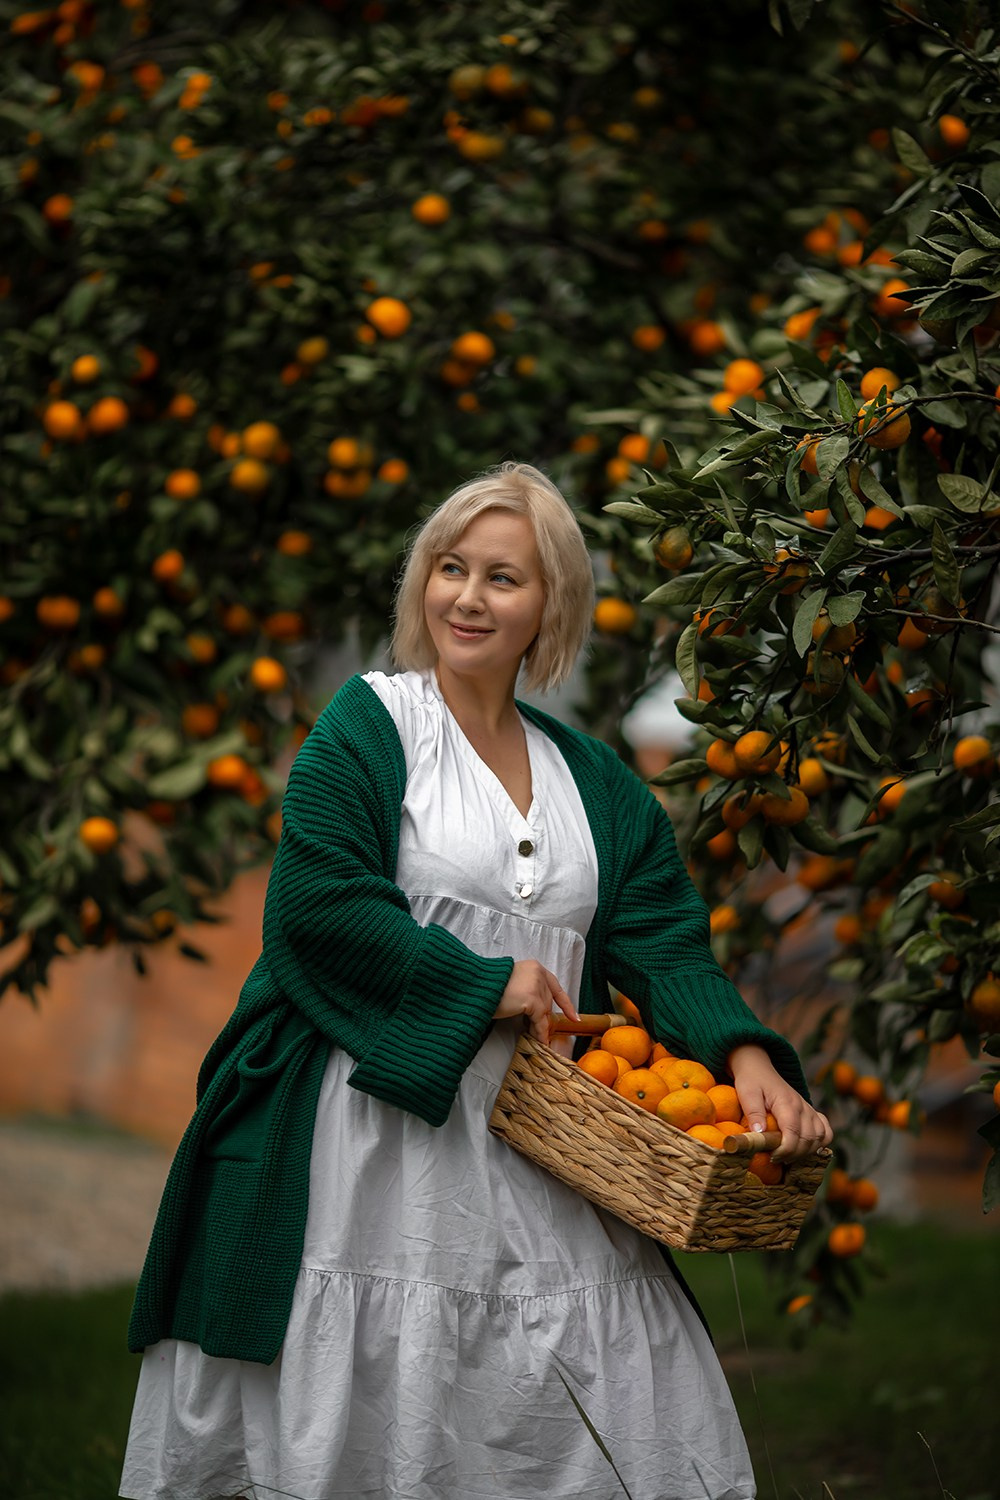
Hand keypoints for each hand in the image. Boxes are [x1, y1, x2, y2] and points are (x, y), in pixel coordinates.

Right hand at [493, 960, 577, 1046]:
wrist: (475, 988)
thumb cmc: (487, 988)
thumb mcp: (512, 982)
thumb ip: (527, 990)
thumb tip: (537, 1010)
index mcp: (534, 967)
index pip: (555, 986)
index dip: (565, 1004)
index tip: (573, 1017)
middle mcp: (538, 973)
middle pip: (548, 1001)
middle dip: (544, 1018)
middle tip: (540, 1033)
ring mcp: (536, 985)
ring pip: (544, 1012)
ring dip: (541, 1028)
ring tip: (538, 1039)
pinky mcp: (532, 999)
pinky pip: (540, 1021)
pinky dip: (540, 1033)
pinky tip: (539, 1041)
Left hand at [728, 1044, 832, 1160]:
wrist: (758, 1067)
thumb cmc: (751, 1081)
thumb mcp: (747, 1094)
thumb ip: (754, 1113)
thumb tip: (760, 1134)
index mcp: (787, 1102)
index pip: (793, 1131)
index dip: (786, 1149)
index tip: (772, 1157)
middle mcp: (802, 1106)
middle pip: (809, 1138)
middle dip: (794, 1154)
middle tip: (776, 1158)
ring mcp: (809, 1109)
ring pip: (820, 1137)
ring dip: (806, 1152)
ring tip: (788, 1156)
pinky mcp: (811, 1113)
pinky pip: (826, 1131)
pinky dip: (820, 1143)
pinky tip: (805, 1149)